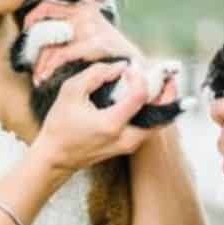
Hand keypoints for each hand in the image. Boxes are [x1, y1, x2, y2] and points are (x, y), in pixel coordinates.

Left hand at [24, 0, 142, 85]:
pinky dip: (51, 68)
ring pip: (51, 42)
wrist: (139, 72)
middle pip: (44, 21)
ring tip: (39, 79)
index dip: (31, 20)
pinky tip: (46, 79)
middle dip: (33, 46)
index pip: (46, 6)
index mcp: (84, 6)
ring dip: (41, 63)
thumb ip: (72, 30)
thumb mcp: (92, 36)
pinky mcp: (96, 43)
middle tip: (32, 65)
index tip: (26, 36)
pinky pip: (63, 55)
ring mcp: (91, 26)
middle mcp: (86, 12)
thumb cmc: (112, 57)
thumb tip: (39, 37)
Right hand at [31, 59, 156, 173]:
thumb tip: (120, 67)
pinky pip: (150, 128)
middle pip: (161, 114)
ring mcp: (129, 146)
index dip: (140, 78)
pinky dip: (153, 112)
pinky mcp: (129, 147)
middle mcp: (126, 139)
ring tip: (161, 84)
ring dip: (162, 103)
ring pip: (158, 123)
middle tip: (167, 76)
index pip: (140, 96)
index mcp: (111, 124)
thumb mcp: (70, 92)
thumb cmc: (60, 125)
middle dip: (167, 93)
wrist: (56, 157)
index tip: (131, 69)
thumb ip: (95, 74)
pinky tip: (149, 97)